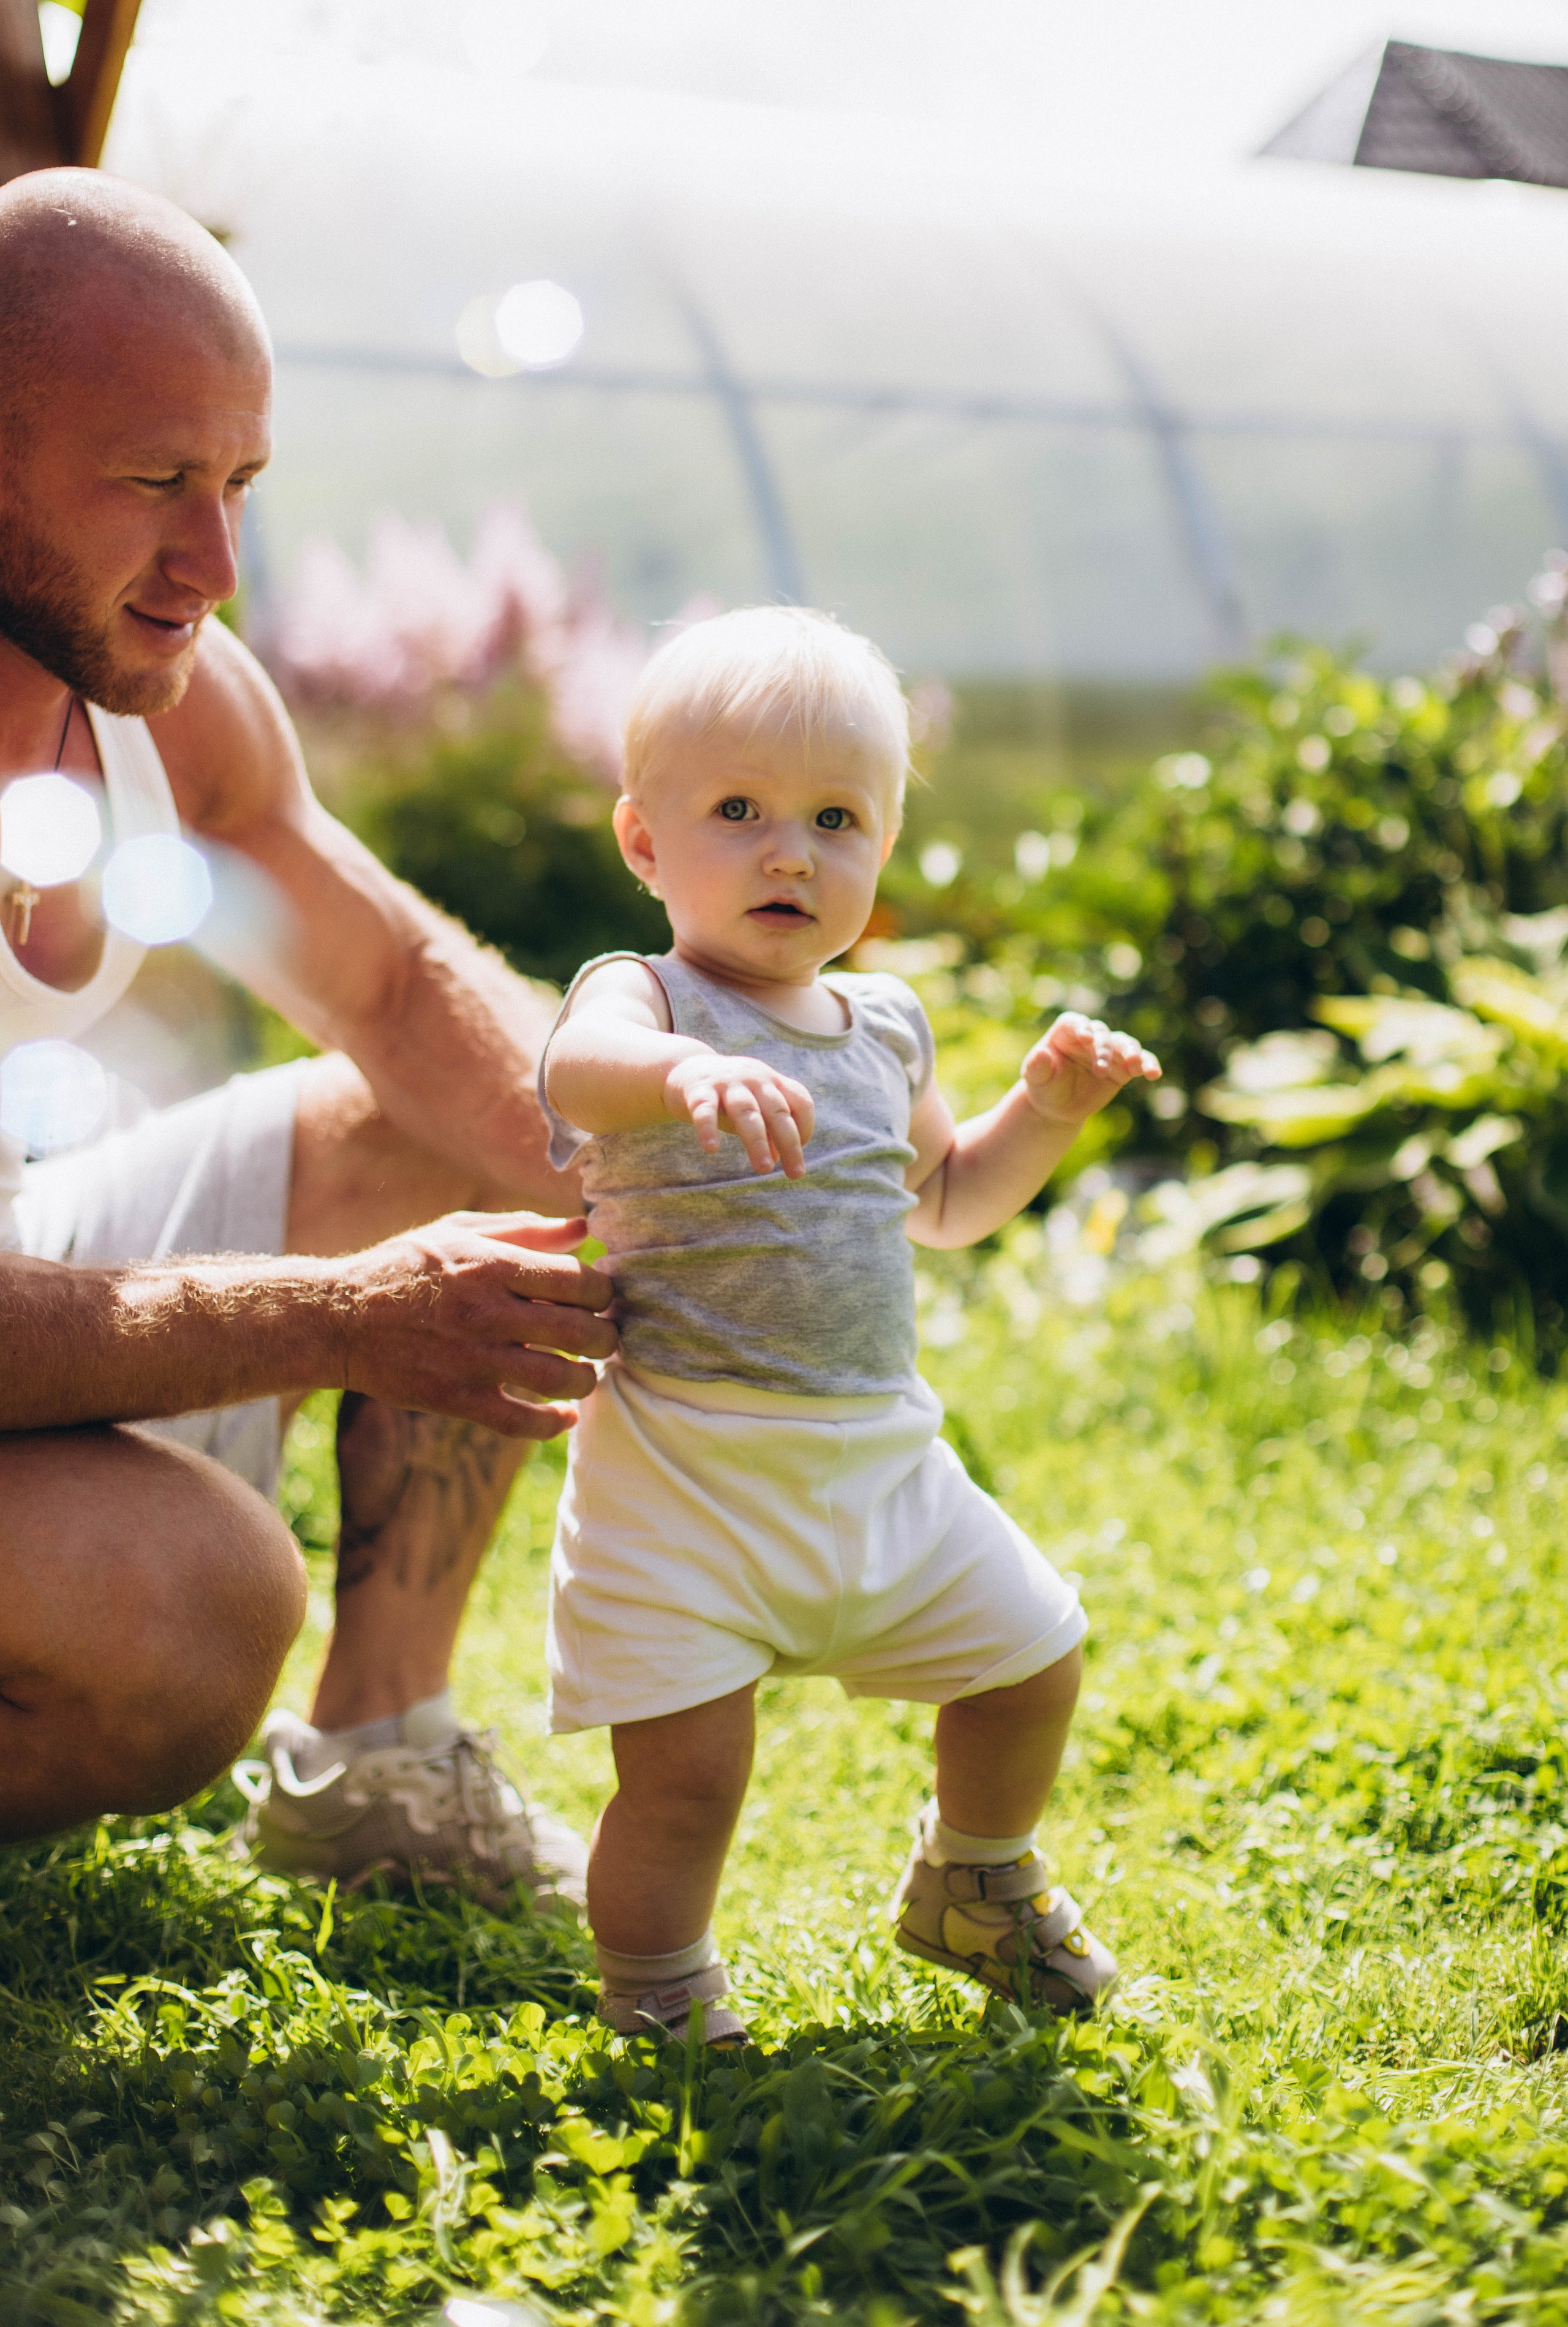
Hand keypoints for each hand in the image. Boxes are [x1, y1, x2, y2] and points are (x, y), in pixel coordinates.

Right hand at [335, 1210, 617, 1439]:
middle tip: (604, 1339)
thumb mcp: (458, 1231)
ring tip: (587, 1375)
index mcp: (491, 1264)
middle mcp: (486, 1312)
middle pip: (580, 1332)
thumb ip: (524, 1229)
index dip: (603, 1292)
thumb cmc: (405, 1267)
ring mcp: (472, 1360)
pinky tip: (564, 1416)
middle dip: (606, 1339)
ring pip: (559, 1379)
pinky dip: (553, 1424)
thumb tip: (585, 1230)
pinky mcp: (456, 1399)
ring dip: (587, 1381)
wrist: (340, 1320)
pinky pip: (521, 1422)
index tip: (601, 1299)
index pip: (578, 1280)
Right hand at [664, 1050, 815, 1176]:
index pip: (801, 1102)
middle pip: (777, 1111)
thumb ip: (768, 1129)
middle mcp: (754, 1078)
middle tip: (795, 1174)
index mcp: (772, 1082)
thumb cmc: (728, 1096)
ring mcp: (726, 1082)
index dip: (805, 1128)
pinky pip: (705, 1109)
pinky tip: (711, 1148)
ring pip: (746, 1112)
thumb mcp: (753, 1109)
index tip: (796, 1156)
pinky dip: (708, 1128)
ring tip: (764, 1168)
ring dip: (758, 1141)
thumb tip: (779, 1158)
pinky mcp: (698, 1088)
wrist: (686, 1068)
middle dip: (789, 1143)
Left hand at [1022, 1014, 1160, 1126]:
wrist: (1059, 1108)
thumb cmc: (1044, 1087)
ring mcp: (1109, 1051)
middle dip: (1104, 1049)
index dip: (1082, 1027)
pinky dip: (1148, 1064)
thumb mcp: (1035, 1079)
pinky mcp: (1124, 1068)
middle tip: (1099, 1070)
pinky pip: (1140, 1062)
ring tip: (1135, 1065)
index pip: (1075, 1022)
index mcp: (1066, 1032)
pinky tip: (1153, 1073)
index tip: (1086, 1039)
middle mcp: (1091, 1037)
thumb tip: (1040, 1055)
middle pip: (1102, 1033)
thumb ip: (1036, 1067)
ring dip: (1131, 1052)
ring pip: (1125, 1044)